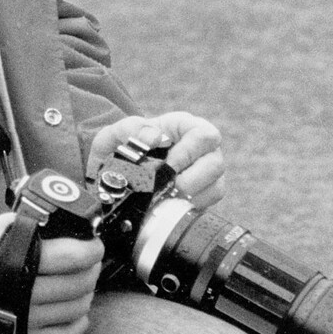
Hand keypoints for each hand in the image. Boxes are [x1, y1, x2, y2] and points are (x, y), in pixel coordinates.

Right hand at [0, 216, 102, 333]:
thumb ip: (29, 223)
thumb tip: (59, 221)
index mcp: (22, 260)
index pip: (74, 257)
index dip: (93, 249)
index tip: (94, 245)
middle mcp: (28, 291)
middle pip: (79, 283)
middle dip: (92, 269)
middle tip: (90, 261)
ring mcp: (29, 318)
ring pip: (77, 308)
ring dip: (87, 293)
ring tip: (82, 282)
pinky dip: (78, 323)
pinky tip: (76, 311)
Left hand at [87, 112, 225, 211]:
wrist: (115, 166)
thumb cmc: (124, 144)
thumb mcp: (119, 131)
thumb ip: (131, 128)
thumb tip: (154, 138)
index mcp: (186, 127)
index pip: (204, 136)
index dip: (188, 153)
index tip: (169, 165)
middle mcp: (202, 149)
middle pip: (216, 164)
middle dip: (191, 180)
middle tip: (168, 186)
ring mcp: (205, 173)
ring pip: (217, 187)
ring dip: (190, 195)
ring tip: (167, 196)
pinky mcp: (202, 194)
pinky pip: (208, 204)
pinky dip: (189, 207)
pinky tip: (171, 204)